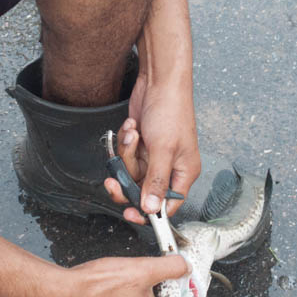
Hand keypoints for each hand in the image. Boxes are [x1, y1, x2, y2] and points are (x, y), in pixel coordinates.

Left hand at [103, 78, 200, 223]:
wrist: (159, 82)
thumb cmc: (172, 110)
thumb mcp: (164, 149)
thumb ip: (156, 181)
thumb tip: (152, 209)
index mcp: (183, 173)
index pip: (167, 205)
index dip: (149, 212)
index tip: (131, 214)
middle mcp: (169, 167)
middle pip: (142, 190)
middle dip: (127, 180)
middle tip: (114, 181)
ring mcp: (153, 156)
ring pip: (130, 171)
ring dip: (126, 153)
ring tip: (134, 134)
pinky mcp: (140, 145)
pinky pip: (125, 155)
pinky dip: (124, 142)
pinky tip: (132, 127)